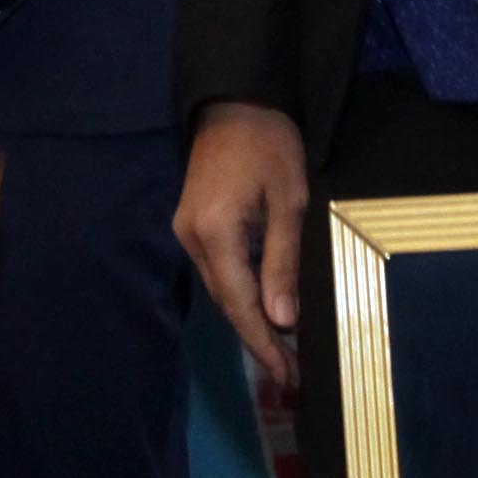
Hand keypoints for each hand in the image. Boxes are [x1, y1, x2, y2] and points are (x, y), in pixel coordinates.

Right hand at [173, 101, 307, 388]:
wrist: (236, 99)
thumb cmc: (271, 145)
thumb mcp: (289, 202)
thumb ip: (282, 263)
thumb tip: (282, 321)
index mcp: (215, 233)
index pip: (239, 304)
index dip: (263, 344)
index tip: (287, 378)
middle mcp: (192, 237)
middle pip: (225, 302)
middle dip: (258, 339)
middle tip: (290, 374)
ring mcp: (188, 230)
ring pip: (221, 288)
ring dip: (249, 319)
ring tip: (282, 350)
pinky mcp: (193, 222)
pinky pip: (218, 269)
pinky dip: (241, 294)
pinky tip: (264, 308)